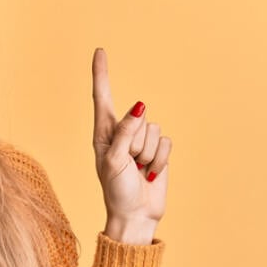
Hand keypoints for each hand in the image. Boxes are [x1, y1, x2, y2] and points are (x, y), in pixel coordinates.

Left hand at [91, 48, 171, 244]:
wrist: (136, 215)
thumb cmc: (116, 191)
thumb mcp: (113, 162)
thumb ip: (124, 133)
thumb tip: (140, 107)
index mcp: (102, 133)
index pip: (102, 97)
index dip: (101, 74)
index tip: (100, 51)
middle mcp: (122, 133)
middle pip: (137, 117)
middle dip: (136, 141)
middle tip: (129, 164)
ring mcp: (141, 142)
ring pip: (154, 129)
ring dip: (148, 153)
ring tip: (138, 170)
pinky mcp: (158, 151)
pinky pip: (166, 142)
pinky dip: (160, 159)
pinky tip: (151, 173)